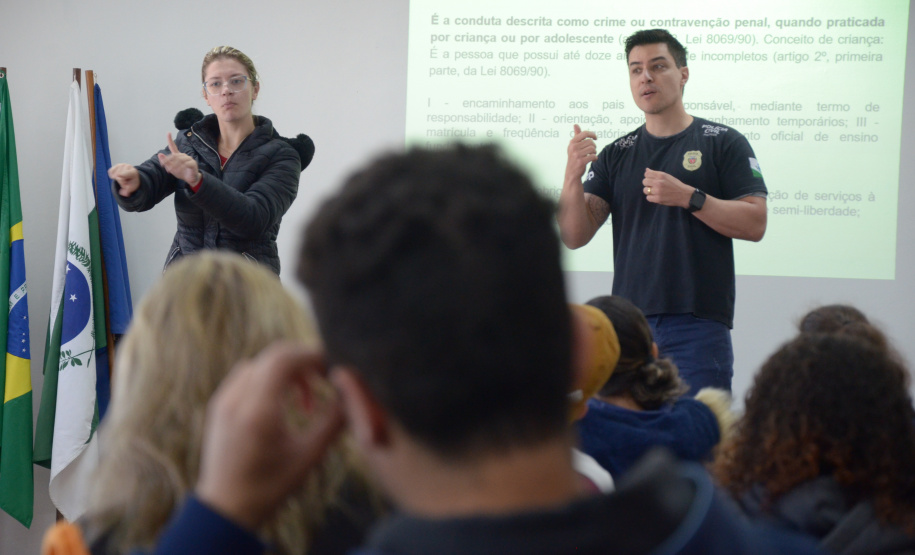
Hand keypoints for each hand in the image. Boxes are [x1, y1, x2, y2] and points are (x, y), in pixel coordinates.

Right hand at [108, 163, 139, 196]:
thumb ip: (127, 191)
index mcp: (133, 172)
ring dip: (116, 178)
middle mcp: (128, 166)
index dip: (121, 182)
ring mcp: (122, 164)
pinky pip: (110, 172)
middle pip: (117, 176)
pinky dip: (112, 176)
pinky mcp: (117, 165)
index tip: (126, 184)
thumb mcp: (132, 188)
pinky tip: (117, 176)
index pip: (121, 175)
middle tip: (125, 182)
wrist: (133, 177)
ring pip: (113, 174)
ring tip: (122, 178)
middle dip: (120, 181)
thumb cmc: (132, 183)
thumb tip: (123, 194)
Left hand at [157, 133, 200, 184]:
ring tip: (171, 170)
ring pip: (179, 159)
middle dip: (169, 161)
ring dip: (174, 165)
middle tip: (166, 168)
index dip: (170, 140)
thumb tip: (159, 154)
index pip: (173, 146)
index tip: (168, 132)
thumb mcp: (171, 168)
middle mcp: (183, 155)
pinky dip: (180, 167)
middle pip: (174, 155)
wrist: (191, 180)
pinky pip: (185, 164)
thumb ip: (166, 162)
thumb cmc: (181, 173)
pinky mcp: (193, 163)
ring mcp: (189, 159)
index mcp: (178, 156)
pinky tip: (178, 171)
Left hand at [195, 343, 344, 529]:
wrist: (225, 509)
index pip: (284, 359)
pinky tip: (283, 403)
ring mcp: (223, 400)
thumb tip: (351, 396)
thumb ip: (333, 422)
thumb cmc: (269, 487)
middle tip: (324, 378)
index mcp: (259, 411)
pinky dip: (268, 379)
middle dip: (302, 360)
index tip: (332, 367)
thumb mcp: (309, 456)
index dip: (311, 355)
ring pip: (260, 363)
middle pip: (273, 355)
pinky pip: (247, 375)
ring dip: (286, 370)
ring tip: (305, 400)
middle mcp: (236, 398)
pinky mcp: (218, 405)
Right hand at [565, 124, 597, 181]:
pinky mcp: (581, 161)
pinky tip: (593, 160)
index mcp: (572, 142)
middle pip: (590, 142)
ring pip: (592, 149)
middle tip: (592, 151)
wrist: (571, 173)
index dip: (592, 134)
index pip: (584, 133)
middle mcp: (573, 147)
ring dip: (594, 152)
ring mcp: (577, 155)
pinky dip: (595, 158)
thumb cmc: (574, 158)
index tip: (595, 138)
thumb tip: (575, 124)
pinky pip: (593, 156)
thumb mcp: (573, 146)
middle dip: (593, 146)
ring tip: (592, 155)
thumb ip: (576, 135)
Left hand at [642, 168, 691, 207]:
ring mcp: (657, 191)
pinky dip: (651, 198)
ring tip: (655, 192)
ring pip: (645, 190)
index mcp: (661, 175)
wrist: (684, 194)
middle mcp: (658, 182)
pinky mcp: (658, 199)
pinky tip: (656, 196)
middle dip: (648, 184)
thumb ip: (656, 173)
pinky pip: (648, 198)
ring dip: (649, 191)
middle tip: (653, 187)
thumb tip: (646, 170)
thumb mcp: (667, 176)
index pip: (647, 174)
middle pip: (644, 182)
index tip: (652, 180)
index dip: (648, 177)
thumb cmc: (675, 184)